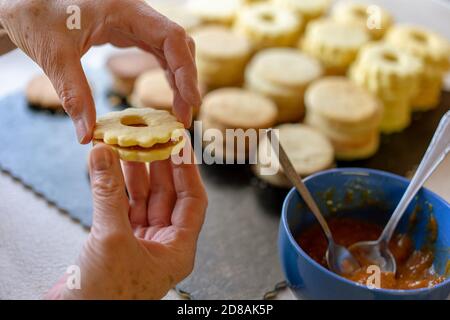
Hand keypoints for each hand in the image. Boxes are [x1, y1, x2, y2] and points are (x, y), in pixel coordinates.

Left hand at [0, 0, 199, 141]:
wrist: (22, 2)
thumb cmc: (35, 16)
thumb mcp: (54, 56)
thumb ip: (73, 95)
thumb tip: (87, 136)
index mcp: (124, 8)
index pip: (171, 38)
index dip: (186, 70)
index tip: (190, 101)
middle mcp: (136, 12)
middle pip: (178, 45)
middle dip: (186, 80)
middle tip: (184, 115)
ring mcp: (135, 21)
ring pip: (172, 50)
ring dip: (180, 80)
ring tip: (179, 111)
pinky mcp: (129, 30)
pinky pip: (159, 52)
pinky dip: (168, 74)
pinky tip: (169, 94)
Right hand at [46, 142, 206, 298]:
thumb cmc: (104, 298)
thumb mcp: (111, 239)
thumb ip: (108, 193)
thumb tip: (104, 155)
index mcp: (178, 249)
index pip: (193, 201)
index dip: (188, 171)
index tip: (181, 145)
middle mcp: (163, 245)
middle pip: (167, 196)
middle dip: (159, 166)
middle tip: (153, 139)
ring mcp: (141, 242)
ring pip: (143, 198)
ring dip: (135, 173)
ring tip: (129, 145)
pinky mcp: (119, 241)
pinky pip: (122, 206)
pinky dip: (115, 187)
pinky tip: (110, 168)